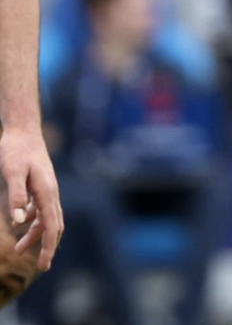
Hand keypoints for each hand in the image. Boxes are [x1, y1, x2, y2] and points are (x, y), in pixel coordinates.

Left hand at [0, 128, 61, 270]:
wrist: (23, 130)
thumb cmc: (15, 150)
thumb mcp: (11, 172)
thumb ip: (16, 196)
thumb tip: (17, 222)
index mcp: (47, 192)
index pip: (51, 226)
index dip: (47, 247)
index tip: (43, 265)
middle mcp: (51, 193)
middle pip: (55, 226)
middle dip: (48, 246)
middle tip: (43, 266)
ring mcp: (47, 189)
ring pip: (48, 218)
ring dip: (36, 235)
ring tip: (20, 249)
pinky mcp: (41, 186)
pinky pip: (41, 209)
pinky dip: (32, 221)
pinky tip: (18, 225)